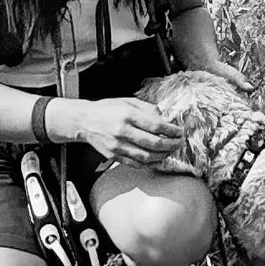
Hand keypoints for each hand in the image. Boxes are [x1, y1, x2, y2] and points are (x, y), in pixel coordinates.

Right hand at [66, 95, 188, 171]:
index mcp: (127, 115)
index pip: (156, 126)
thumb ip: (148, 109)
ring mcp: (118, 146)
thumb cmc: (107, 109)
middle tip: (179, 143)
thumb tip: (164, 119)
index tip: (179, 132)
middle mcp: (122, 131)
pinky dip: (149, 164)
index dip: (171, 130)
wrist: (85, 121)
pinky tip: (157, 159)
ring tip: (170, 151)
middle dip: (171, 144)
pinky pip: (136, 163)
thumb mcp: (128, 101)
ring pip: (146, 156)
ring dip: (163, 156)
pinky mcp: (114, 155)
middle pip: (153, 143)